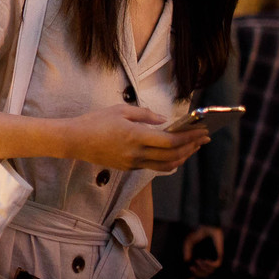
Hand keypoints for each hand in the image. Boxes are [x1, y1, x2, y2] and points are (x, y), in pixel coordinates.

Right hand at [64, 105, 208, 170]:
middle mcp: (137, 153)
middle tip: (203, 139)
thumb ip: (144, 114)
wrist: (75, 140)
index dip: (189, 137)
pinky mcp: (128, 168)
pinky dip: (168, 161)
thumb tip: (163, 119)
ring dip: (182, 157)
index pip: (170, 141)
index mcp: (136, 136)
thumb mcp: (120, 110)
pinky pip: (153, 166)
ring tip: (192, 147)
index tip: (201, 131)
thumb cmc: (96, 121)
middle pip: (172, 155)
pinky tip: (173, 154)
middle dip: (191, 147)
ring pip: (165, 165)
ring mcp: (132, 163)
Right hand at [182, 225, 223, 278]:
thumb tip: (186, 261)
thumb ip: (187, 252)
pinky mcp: (219, 255)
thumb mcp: (189, 243)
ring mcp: (213, 259)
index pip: (196, 272)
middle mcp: (207, 262)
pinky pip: (216, 265)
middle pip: (203, 274)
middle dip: (197, 273)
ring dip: (203, 268)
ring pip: (210, 271)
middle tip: (191, 268)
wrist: (207, 227)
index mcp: (199, 260)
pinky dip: (209, 265)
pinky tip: (204, 260)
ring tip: (198, 261)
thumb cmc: (198, 235)